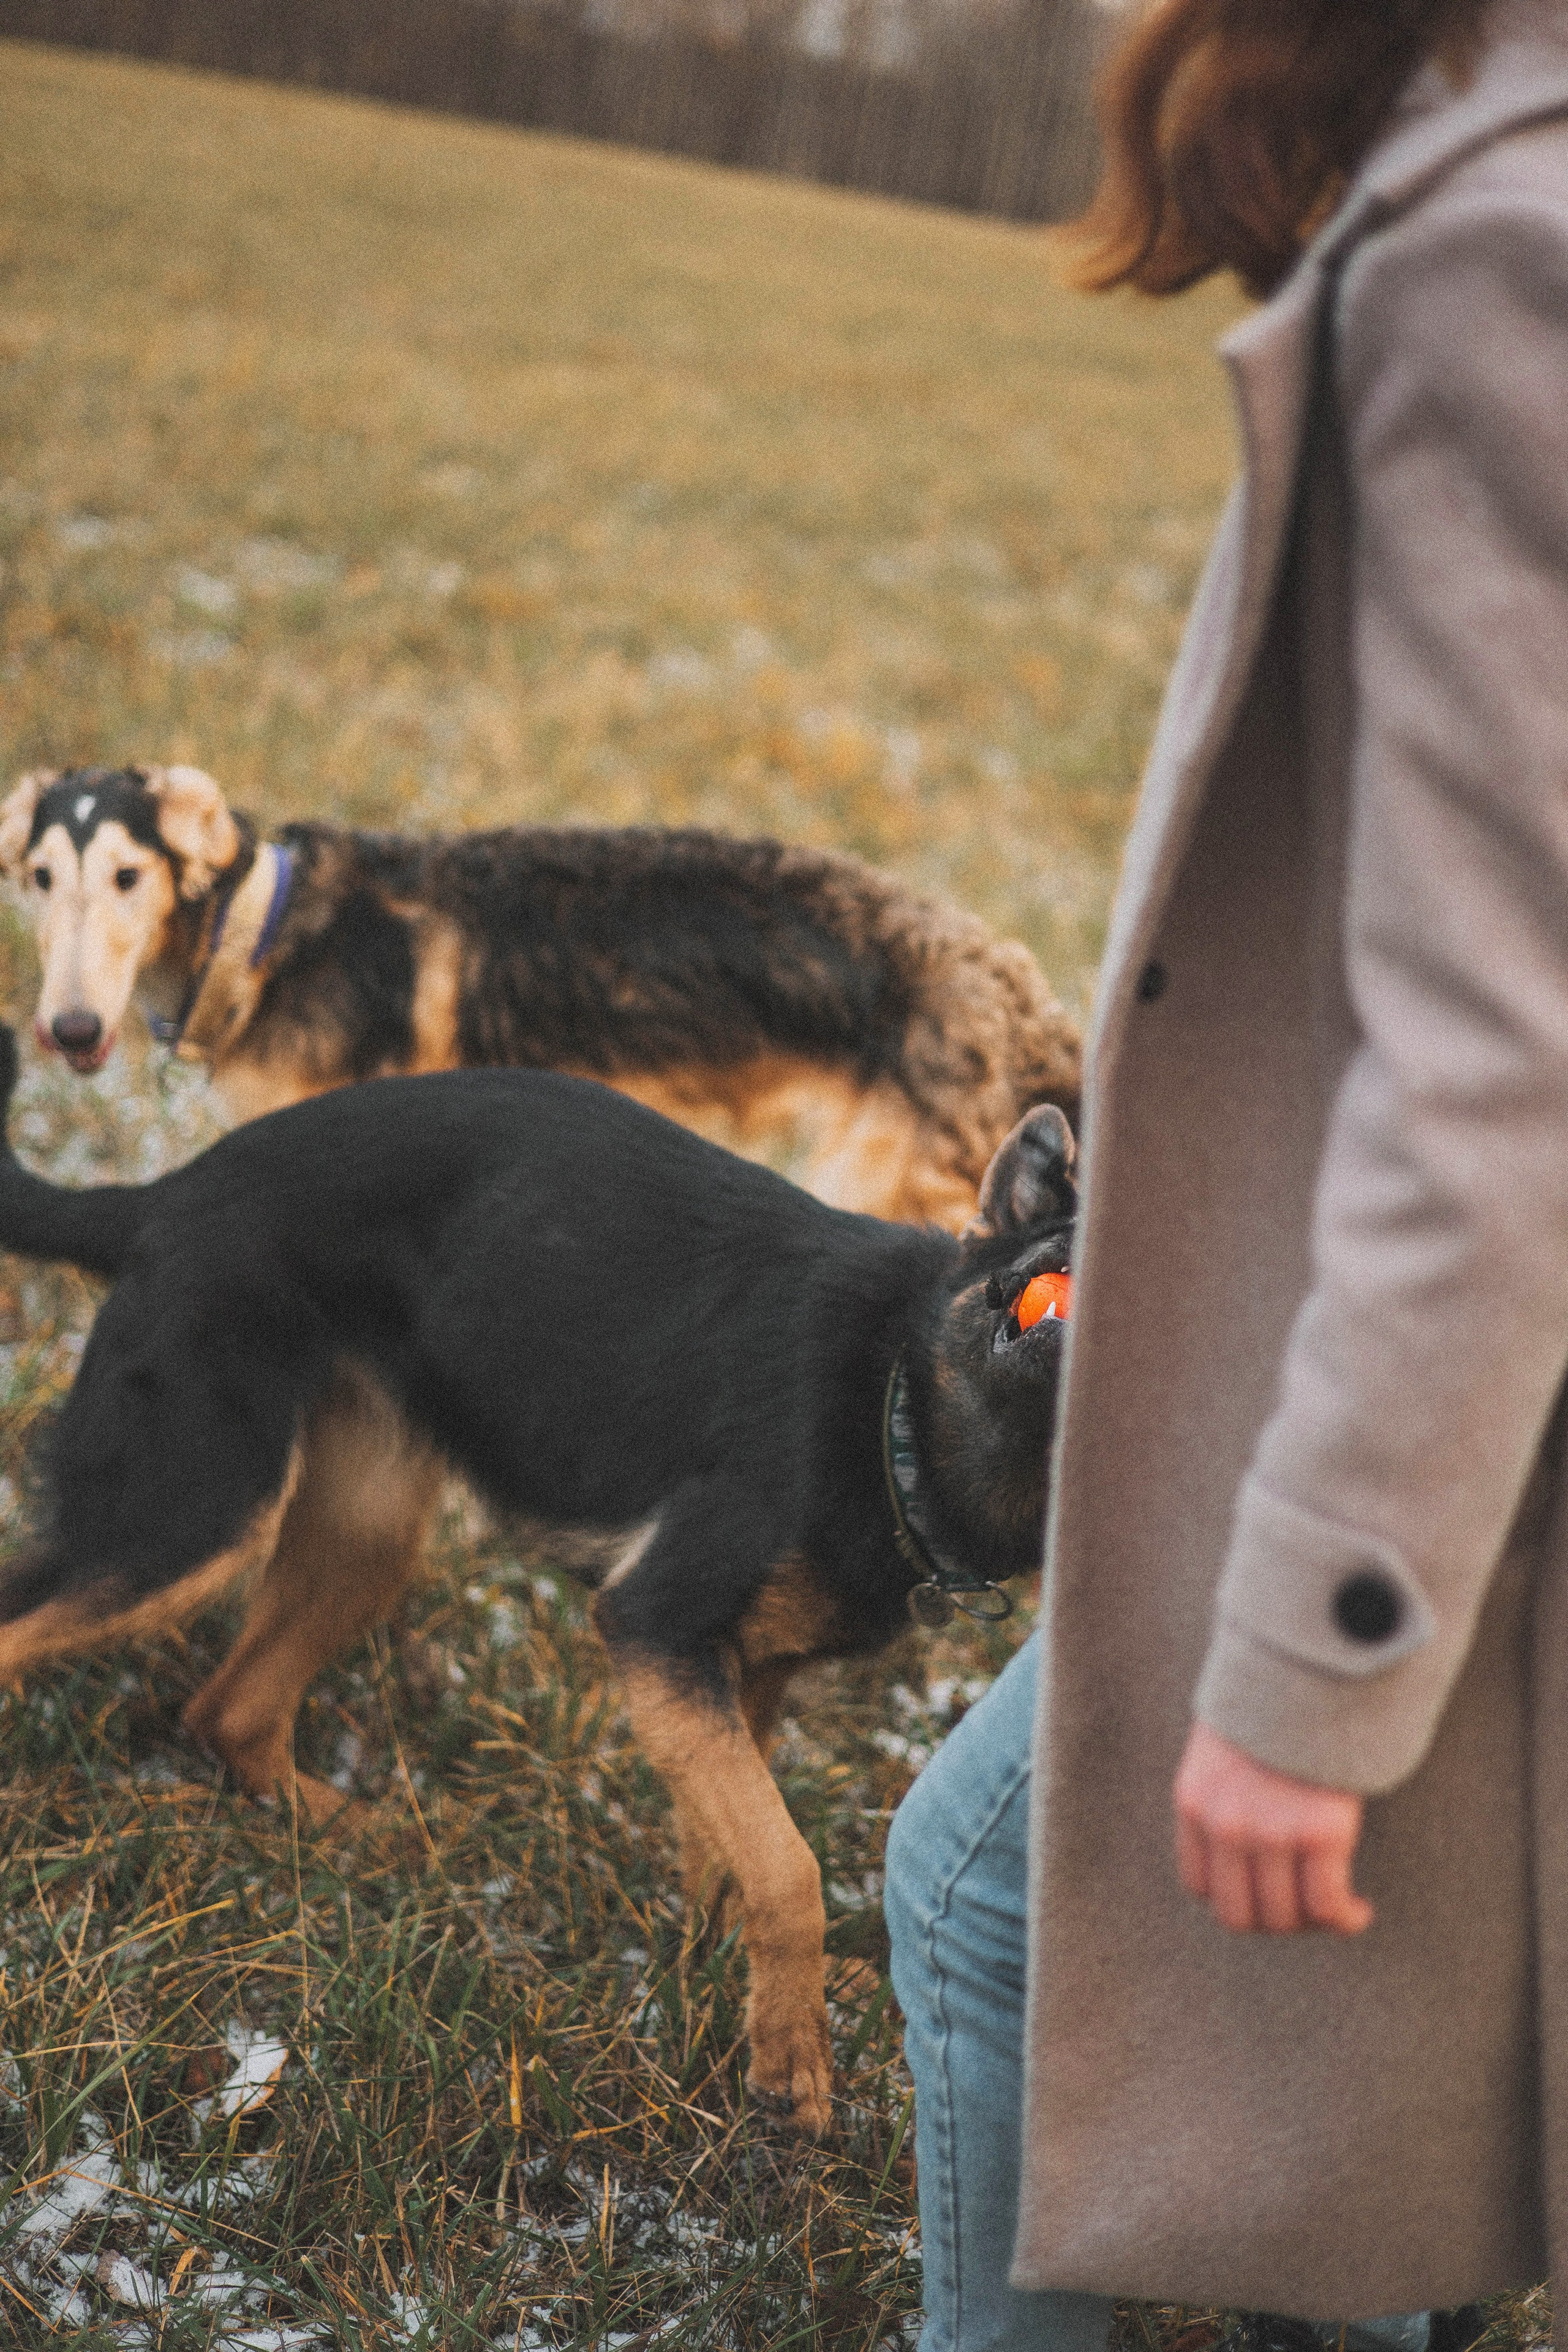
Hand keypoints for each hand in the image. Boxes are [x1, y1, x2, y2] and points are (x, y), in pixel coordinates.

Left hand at [1173, 1721, 1372, 1935]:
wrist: (1311, 1663)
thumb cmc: (1273, 1701)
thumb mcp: (1221, 1745)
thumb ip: (1222, 1794)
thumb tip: (1244, 1841)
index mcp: (1194, 1803)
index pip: (1200, 1886)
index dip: (1237, 1898)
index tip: (1265, 1893)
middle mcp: (1225, 1824)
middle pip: (1241, 1914)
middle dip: (1275, 1920)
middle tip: (1304, 1910)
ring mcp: (1271, 1832)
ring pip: (1287, 1917)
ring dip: (1312, 1922)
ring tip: (1334, 1907)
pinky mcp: (1321, 1832)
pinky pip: (1328, 1905)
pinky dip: (1345, 1918)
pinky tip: (1358, 1910)